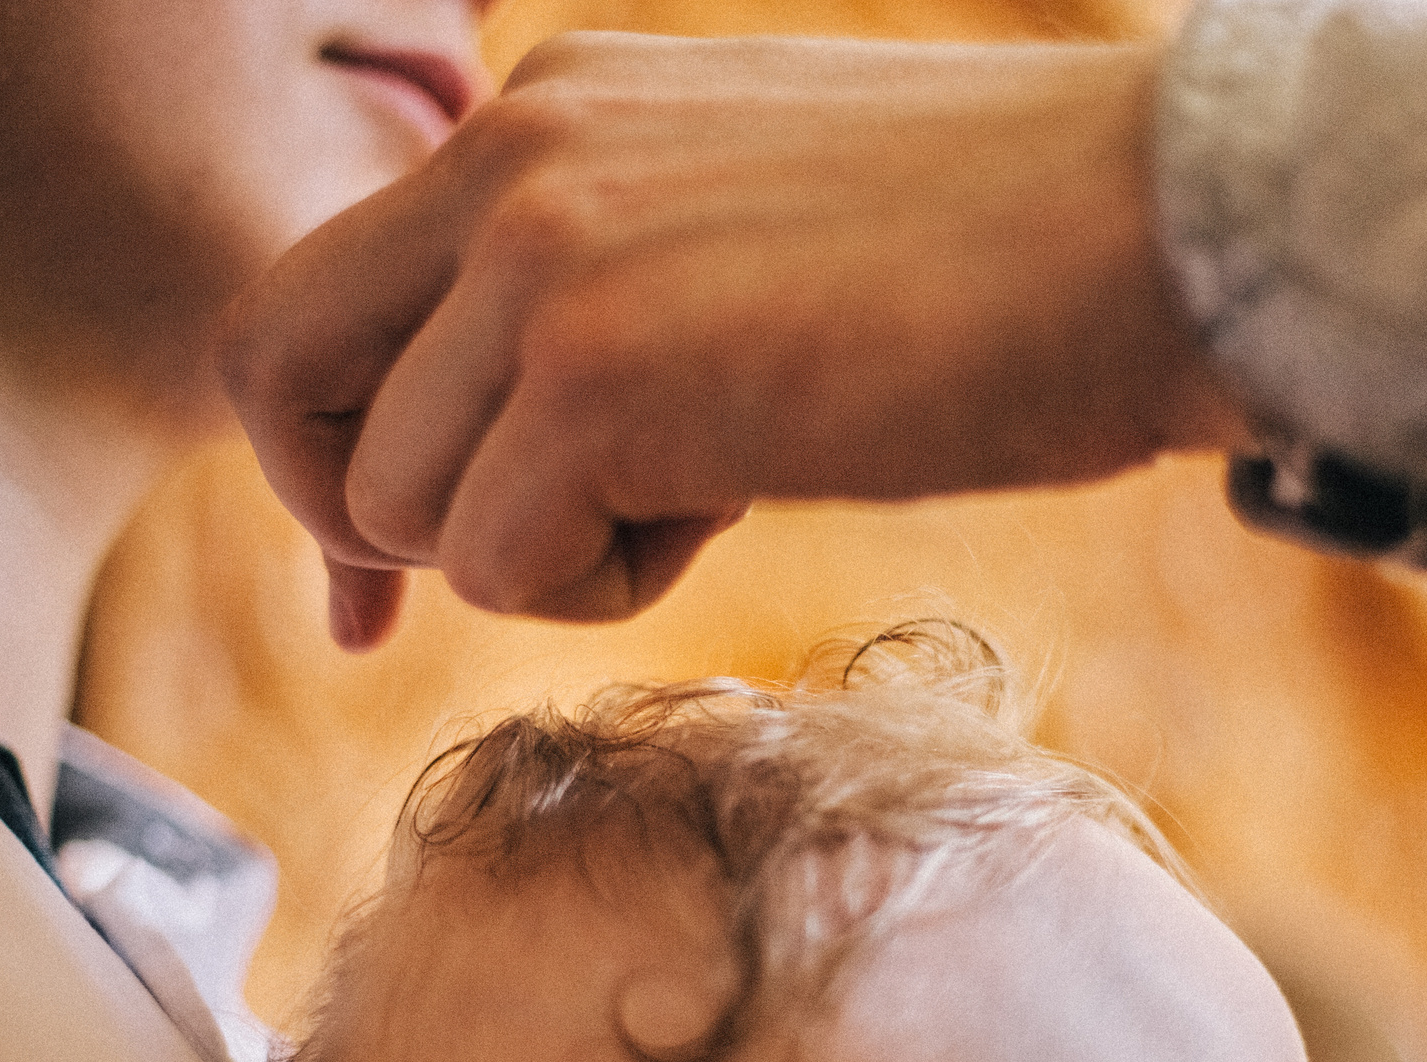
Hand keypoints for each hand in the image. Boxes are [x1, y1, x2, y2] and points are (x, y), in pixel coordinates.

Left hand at [217, 32, 1248, 644]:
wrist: (1158, 237)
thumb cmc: (996, 267)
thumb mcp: (742, 236)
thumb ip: (594, 299)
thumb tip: (496, 453)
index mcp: (546, 110)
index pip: (322, 287)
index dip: (325, 446)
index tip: (381, 576)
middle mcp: (514, 155)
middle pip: (269, 370)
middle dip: (352, 514)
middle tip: (468, 582)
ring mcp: (549, 255)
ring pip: (398, 496)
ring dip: (533, 554)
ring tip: (698, 499)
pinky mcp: (608, 372)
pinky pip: (496, 562)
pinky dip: (600, 586)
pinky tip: (731, 508)